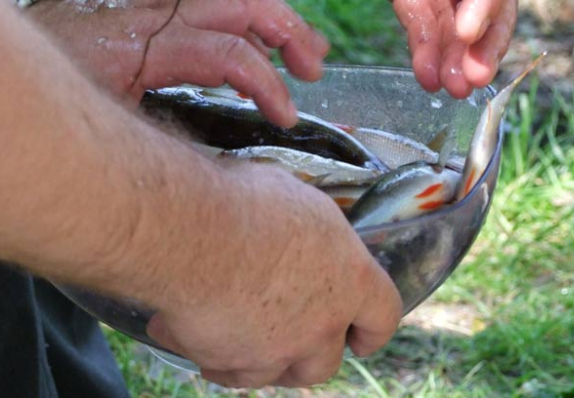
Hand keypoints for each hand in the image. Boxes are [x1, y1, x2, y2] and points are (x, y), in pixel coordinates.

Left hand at [32, 0, 328, 126]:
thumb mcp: (99, 125)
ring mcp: (157, 11)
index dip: (266, 83)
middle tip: (314, 70)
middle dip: (289, 31)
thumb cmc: (46, 90)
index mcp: (142, 46)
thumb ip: (156, 135)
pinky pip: (217, 7)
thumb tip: (210, 165)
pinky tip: (266, 47)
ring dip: (278, 22)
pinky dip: (252, 24)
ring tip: (307, 54)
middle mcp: (155, 18)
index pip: (227, 52)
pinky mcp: (156, 15)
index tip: (286, 116)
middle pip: (241, 3)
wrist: (7, 48)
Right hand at [145, 163, 402, 387]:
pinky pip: (227, 370)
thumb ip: (310, 233)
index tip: (362, 338)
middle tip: (291, 335)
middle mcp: (319, 325)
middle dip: (309, 353)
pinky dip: (215, 356)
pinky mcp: (228, 361)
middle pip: (325, 362)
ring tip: (238, 331)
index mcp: (350, 279)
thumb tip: (300, 229)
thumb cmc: (247, 202)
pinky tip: (196, 332)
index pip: (382, 315)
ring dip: (261, 357)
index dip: (373, 329)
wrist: (191, 231)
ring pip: (275, 373)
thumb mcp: (297, 200)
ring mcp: (274, 350)